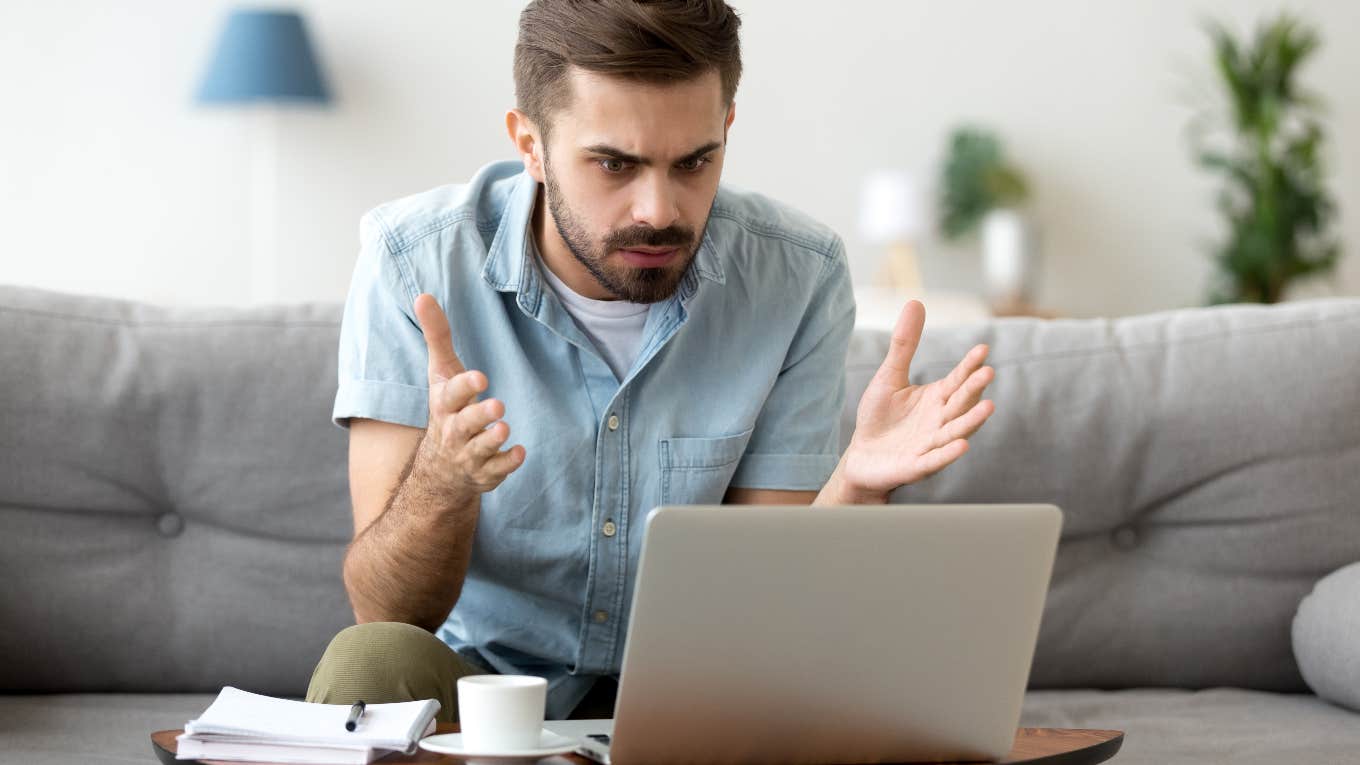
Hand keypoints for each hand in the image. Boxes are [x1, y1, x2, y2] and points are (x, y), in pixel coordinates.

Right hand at [413, 293, 524, 496]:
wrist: (440, 469)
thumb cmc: (448, 408)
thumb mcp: (441, 373)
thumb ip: (437, 336)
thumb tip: (422, 295)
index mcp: (444, 405)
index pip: (451, 394)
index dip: (464, 386)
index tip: (481, 377)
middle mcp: (453, 431)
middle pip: (464, 424)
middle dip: (479, 415)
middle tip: (498, 406)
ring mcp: (469, 454)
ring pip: (479, 449)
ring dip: (492, 439)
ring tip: (504, 427)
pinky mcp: (485, 472)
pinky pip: (496, 470)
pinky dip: (507, 463)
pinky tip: (520, 452)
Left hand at [839, 300, 995, 498]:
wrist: (862, 456)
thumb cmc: (880, 417)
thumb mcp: (890, 376)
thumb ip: (904, 344)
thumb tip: (916, 302)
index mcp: (937, 398)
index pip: (958, 379)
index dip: (969, 366)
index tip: (982, 349)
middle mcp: (940, 420)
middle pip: (962, 403)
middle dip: (974, 389)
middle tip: (987, 372)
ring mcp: (931, 444)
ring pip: (956, 431)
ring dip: (972, 421)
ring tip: (989, 407)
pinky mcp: (918, 466)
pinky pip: (936, 459)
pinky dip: (948, 454)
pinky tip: (962, 445)